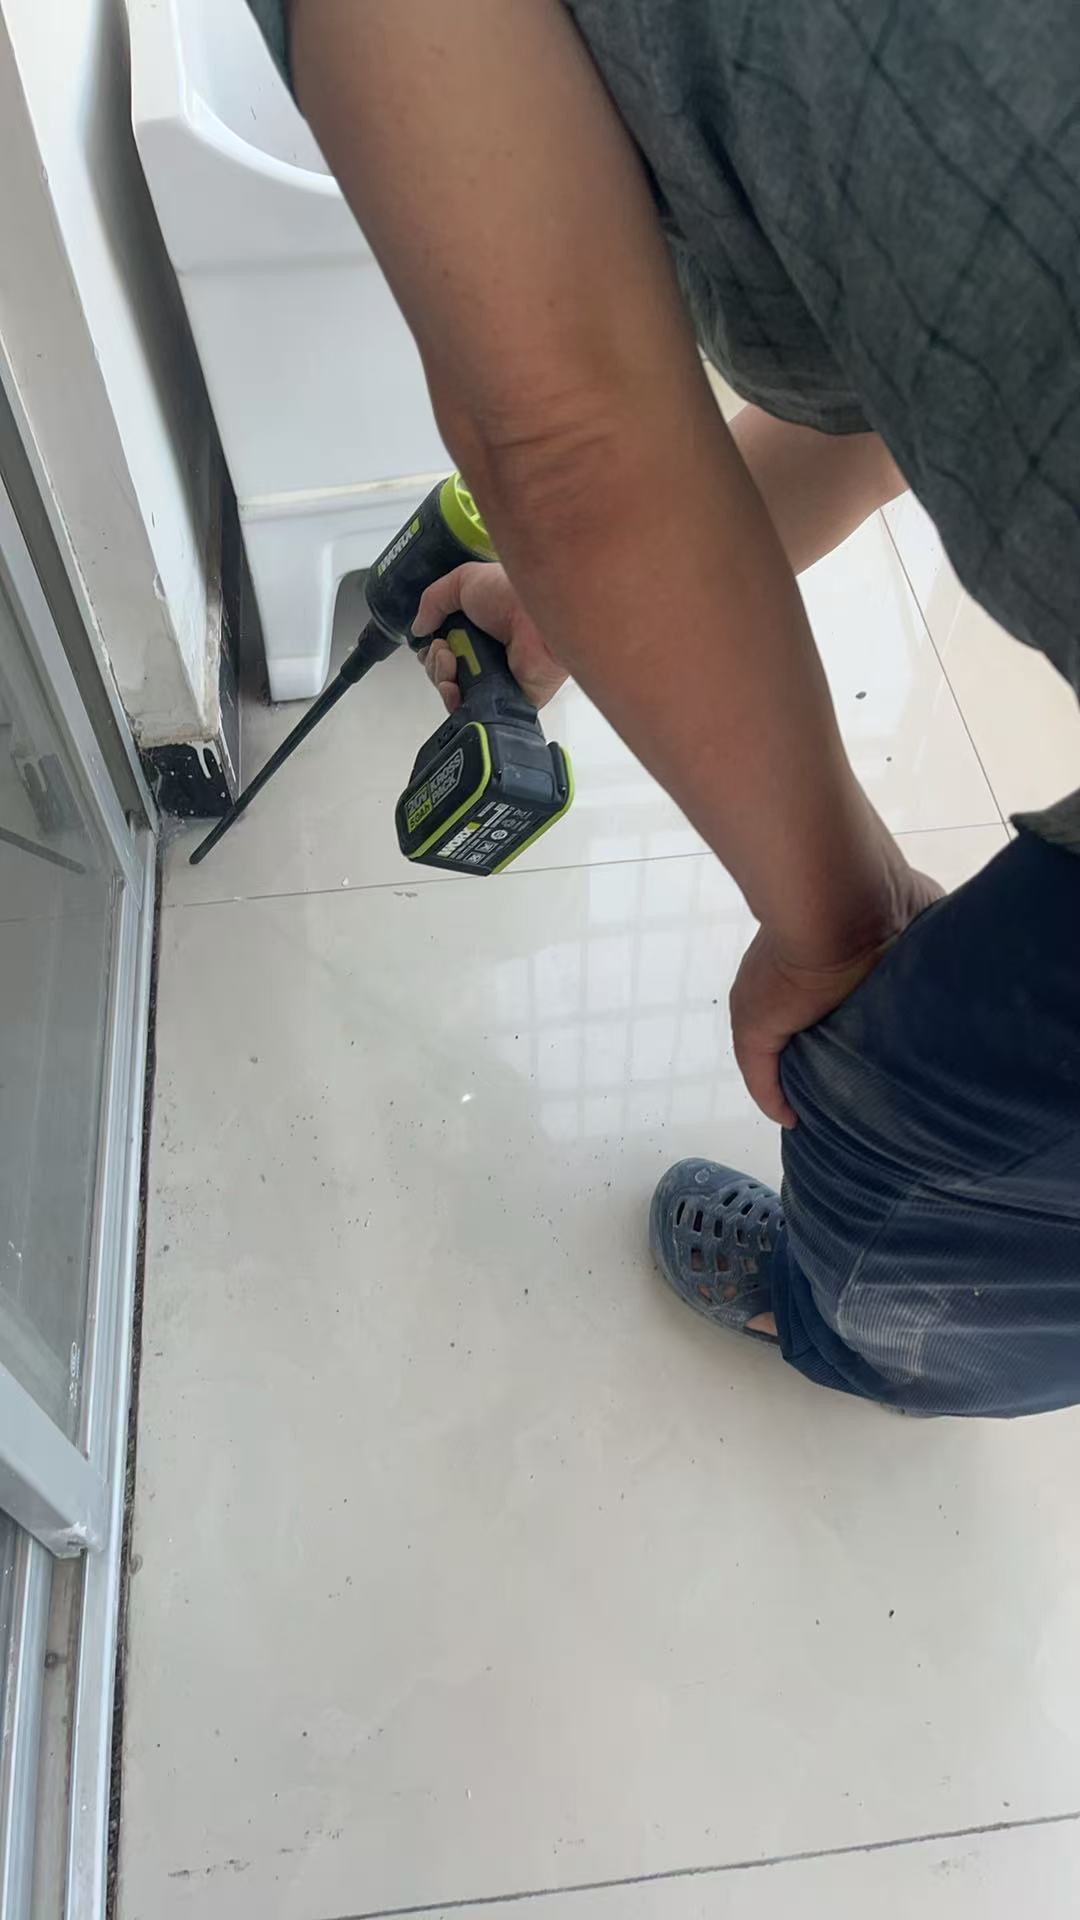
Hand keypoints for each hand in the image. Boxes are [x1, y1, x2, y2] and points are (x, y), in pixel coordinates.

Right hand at [412, 562, 567, 711]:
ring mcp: (496, 680)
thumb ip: (433, 601)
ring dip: (441, 677)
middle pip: (443, 671)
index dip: (431, 650)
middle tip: (445, 651)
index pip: (444, 649)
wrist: (538, 619)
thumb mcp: (463, 581)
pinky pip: (470, 710)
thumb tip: (417, 629)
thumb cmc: (508, 594)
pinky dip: (454, 701)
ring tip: (452, 664)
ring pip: (452, 692)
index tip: (433, 642)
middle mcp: (487, 656)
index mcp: (479, 629)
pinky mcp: (505, 701)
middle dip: (434, 662)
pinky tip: (455, 687)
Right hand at [730, 863, 943, 1125]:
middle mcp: (846, 976)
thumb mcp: (754, 1030)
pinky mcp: (924, 941)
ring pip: (905, 1009)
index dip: (834, 1073)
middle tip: (899, 1099)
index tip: (853, 1112)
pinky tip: (955, 1033)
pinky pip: (941, 977)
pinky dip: (945, 1000)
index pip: (823, 1041)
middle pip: (866, 1029)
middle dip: (879, 1058)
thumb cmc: (793, 969)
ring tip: (932, 1070)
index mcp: (808, 993)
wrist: (841, 903)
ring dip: (913, 1031)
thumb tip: (791, 1119)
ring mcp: (887, 957)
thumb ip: (763, 1075)